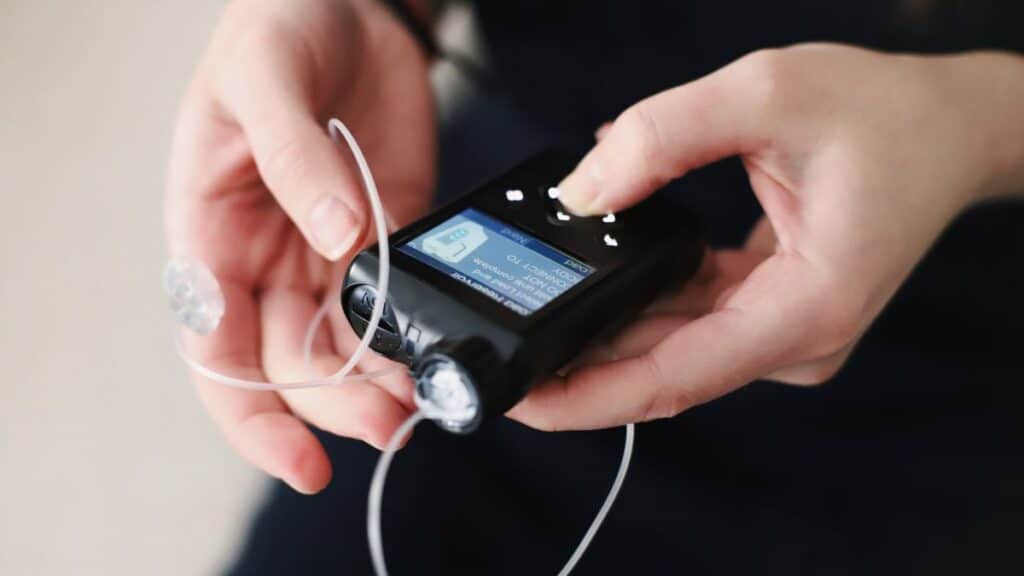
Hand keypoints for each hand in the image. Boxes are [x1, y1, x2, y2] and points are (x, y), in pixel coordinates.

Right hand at [165, 0, 433, 492]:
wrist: (347, 3)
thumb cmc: (276, 28)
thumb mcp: (265, 80)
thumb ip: (294, 160)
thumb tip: (335, 238)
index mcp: (210, 232)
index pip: (215, 350)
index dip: (252, 416)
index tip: (302, 462)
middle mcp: (264, 258)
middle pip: (288, 364)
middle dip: (337, 407)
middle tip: (395, 425)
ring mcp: (326, 252)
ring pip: (343, 348)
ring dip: (380, 385)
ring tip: (426, 398)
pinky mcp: (382, 238)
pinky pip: (390, 306)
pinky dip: (410, 339)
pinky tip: (438, 350)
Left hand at [511, 44, 1023, 430]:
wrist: (948, 128)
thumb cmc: (883, 114)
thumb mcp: (767, 94)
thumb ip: (665, 136)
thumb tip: (582, 191)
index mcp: (804, 310)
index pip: (675, 378)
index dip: (588, 397)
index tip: (520, 399)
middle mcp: (791, 338)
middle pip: (660, 368)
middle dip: (576, 363)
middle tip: (497, 351)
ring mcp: (778, 328)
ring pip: (667, 344)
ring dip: (600, 329)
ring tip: (527, 308)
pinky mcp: (766, 308)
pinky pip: (686, 315)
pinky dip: (637, 296)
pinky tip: (591, 272)